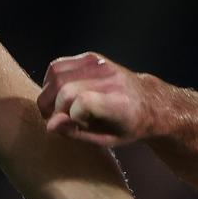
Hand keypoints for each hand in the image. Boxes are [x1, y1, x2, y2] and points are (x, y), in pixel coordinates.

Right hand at [37, 53, 155, 146]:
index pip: (81, 103)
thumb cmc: (128, 126)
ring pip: (57, 73)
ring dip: (48, 93)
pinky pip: (59, 64)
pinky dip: (50, 80)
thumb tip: (50, 124)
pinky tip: (56, 93)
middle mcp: (110, 80)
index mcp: (119, 104)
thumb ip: (77, 132)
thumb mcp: (107, 140)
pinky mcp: (91, 57)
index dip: (68, 116)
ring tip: (53, 108)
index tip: (73, 125)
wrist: (150, 102)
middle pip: (64, 88)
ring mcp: (100, 65)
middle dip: (52, 107)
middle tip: (54, 120)